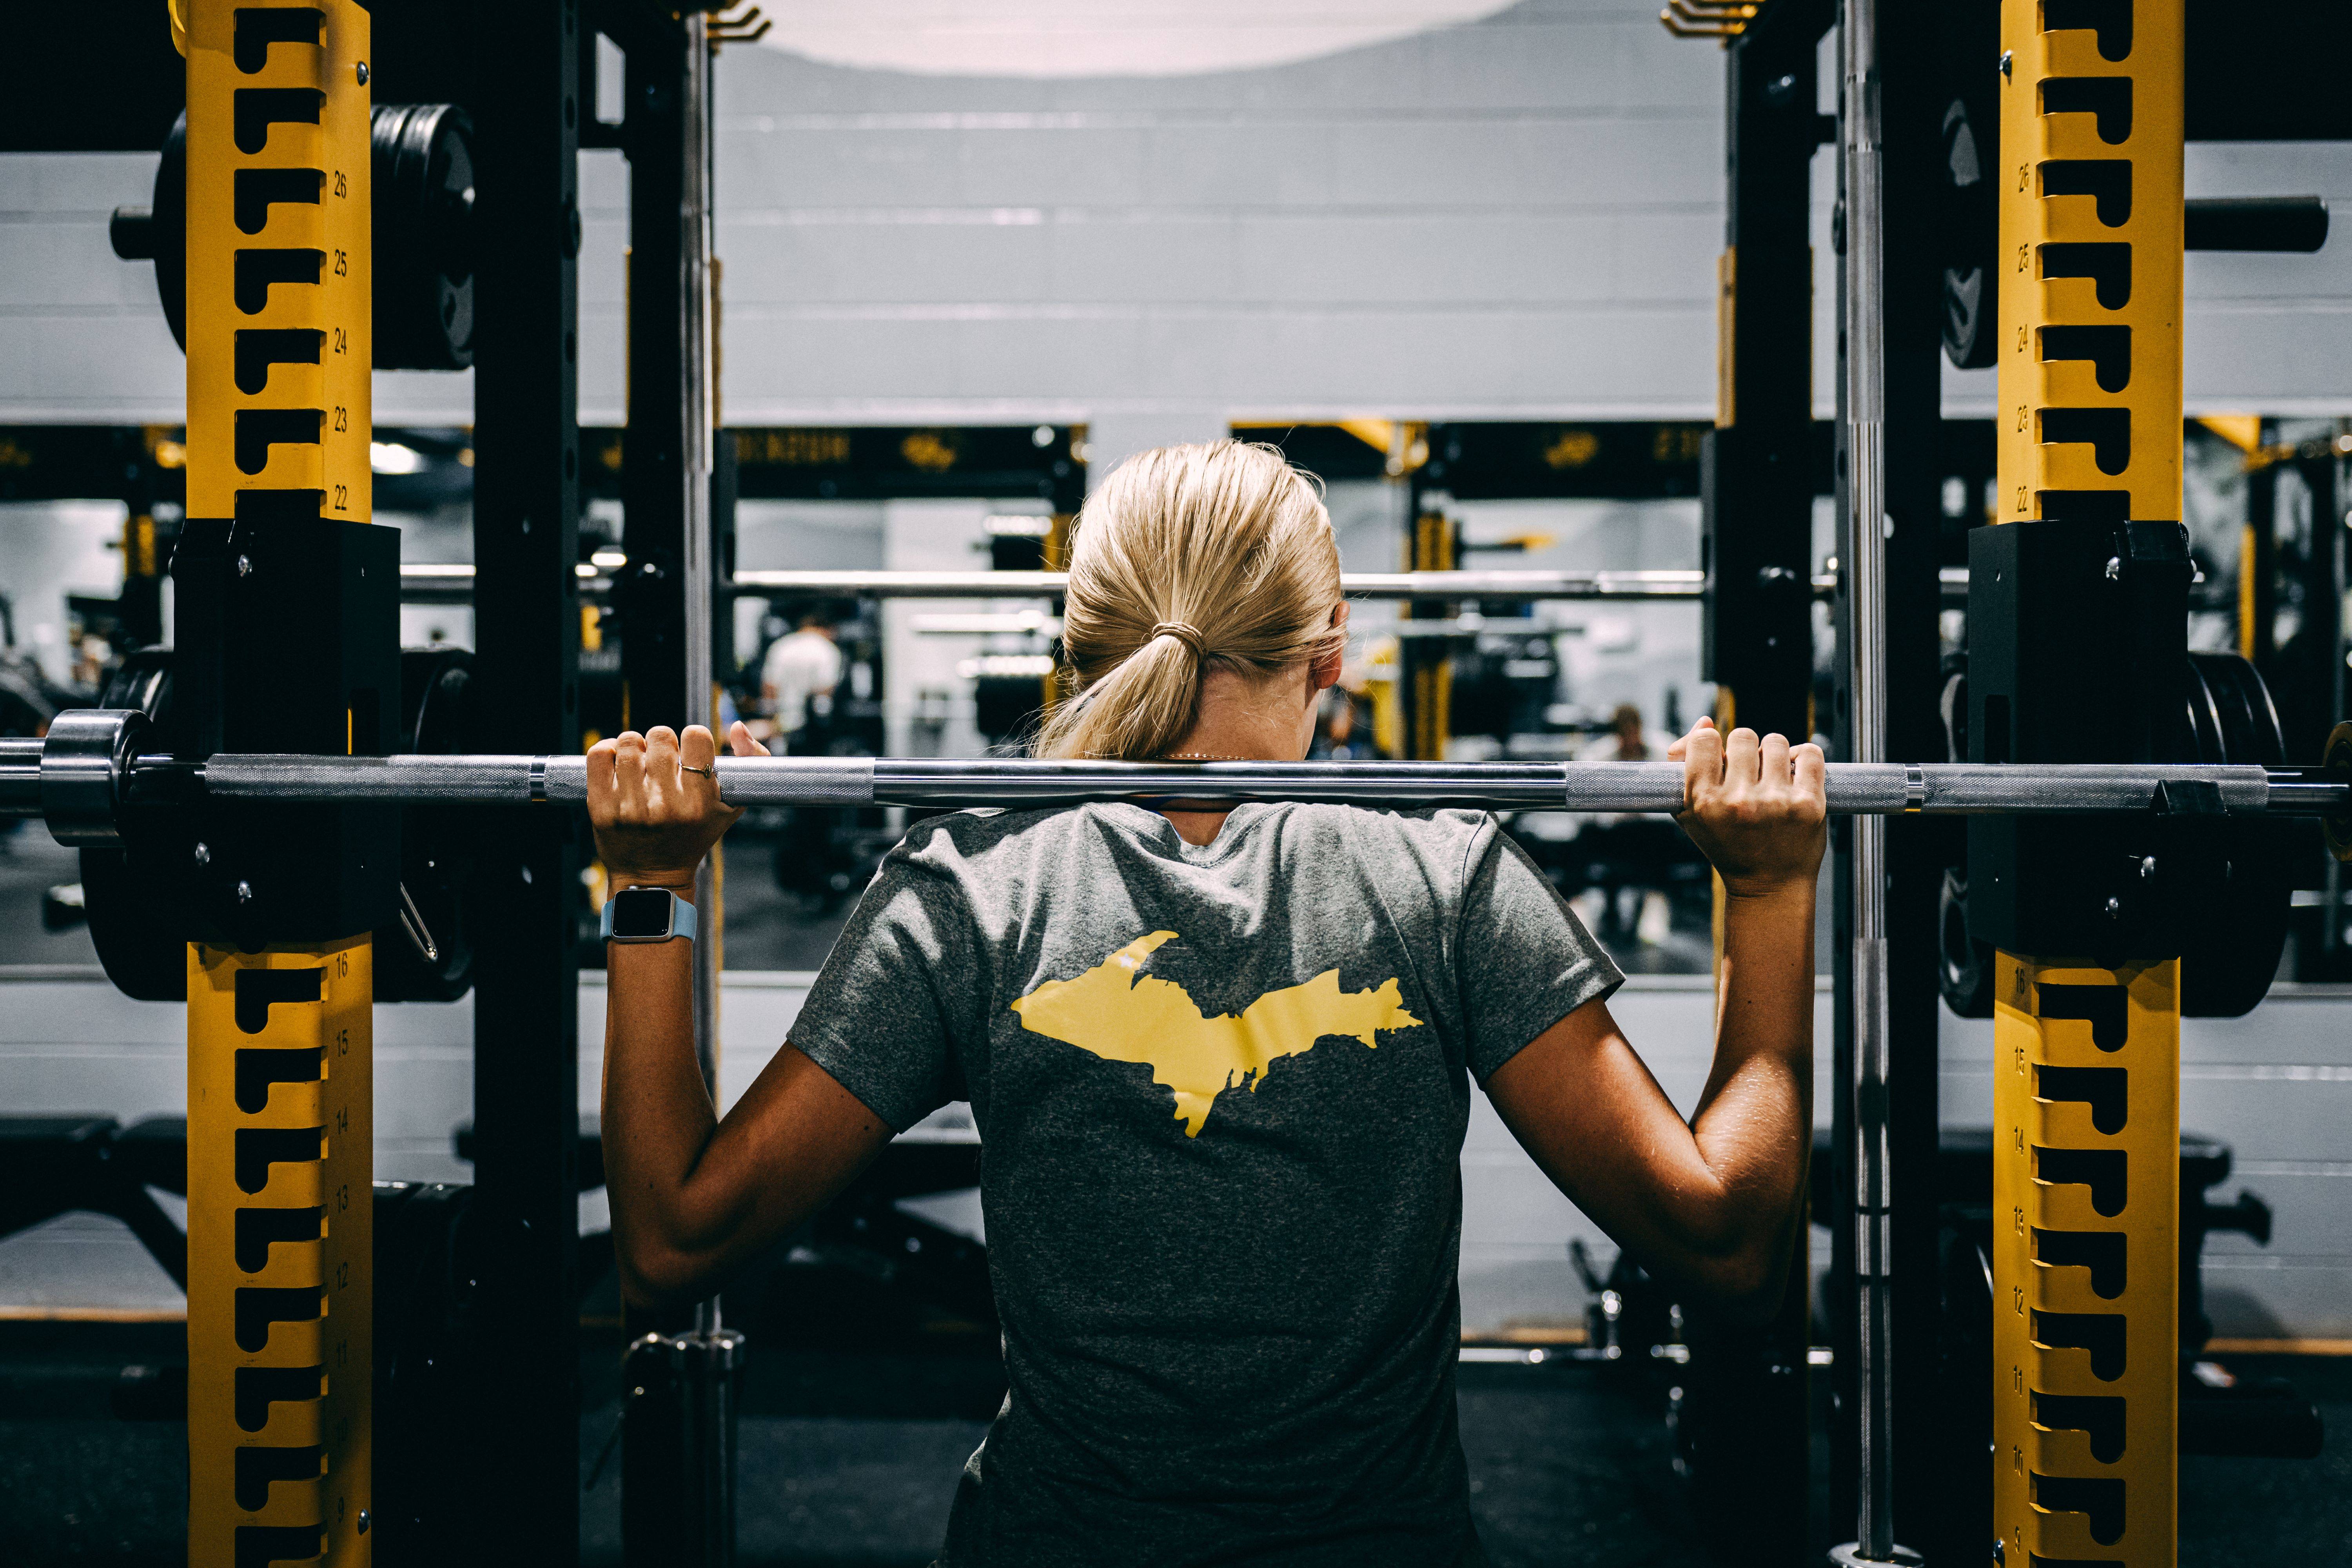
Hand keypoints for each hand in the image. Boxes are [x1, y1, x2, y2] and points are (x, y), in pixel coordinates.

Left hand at [587, 721, 767, 888]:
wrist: (652, 878)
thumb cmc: (695, 837)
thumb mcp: (732, 806)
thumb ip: (750, 762)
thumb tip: (739, 725)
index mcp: (698, 803)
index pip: (696, 737)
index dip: (694, 739)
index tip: (690, 754)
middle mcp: (664, 805)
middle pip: (660, 735)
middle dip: (663, 745)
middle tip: (663, 762)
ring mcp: (629, 807)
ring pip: (627, 742)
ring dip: (635, 748)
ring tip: (640, 764)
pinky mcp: (600, 808)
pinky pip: (598, 755)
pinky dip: (607, 751)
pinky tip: (617, 762)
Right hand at [1667, 717, 1826, 897]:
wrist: (1769, 886)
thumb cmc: (1726, 844)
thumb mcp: (1690, 811)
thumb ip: (1683, 764)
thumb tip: (1704, 722)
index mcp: (1704, 802)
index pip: (1705, 740)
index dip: (1713, 744)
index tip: (1720, 759)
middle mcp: (1739, 801)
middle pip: (1743, 736)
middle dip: (1746, 751)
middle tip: (1749, 773)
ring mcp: (1776, 802)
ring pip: (1777, 742)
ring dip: (1775, 755)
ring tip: (1772, 777)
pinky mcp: (1809, 804)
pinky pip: (1810, 753)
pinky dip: (1804, 759)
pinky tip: (1796, 775)